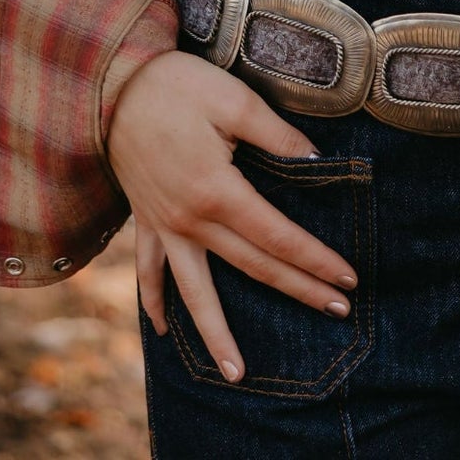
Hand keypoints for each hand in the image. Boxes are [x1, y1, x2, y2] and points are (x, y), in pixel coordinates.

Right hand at [106, 50, 359, 382]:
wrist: (112, 85)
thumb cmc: (178, 86)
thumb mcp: (235, 100)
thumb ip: (277, 135)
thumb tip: (315, 161)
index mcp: (218, 191)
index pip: (277, 237)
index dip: (314, 259)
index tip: (347, 279)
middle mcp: (190, 220)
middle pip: (252, 267)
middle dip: (297, 290)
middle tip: (337, 312)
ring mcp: (164, 225)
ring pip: (194, 292)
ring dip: (216, 334)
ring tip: (236, 373)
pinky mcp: (145, 220)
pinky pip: (148, 272)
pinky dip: (153, 304)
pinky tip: (161, 331)